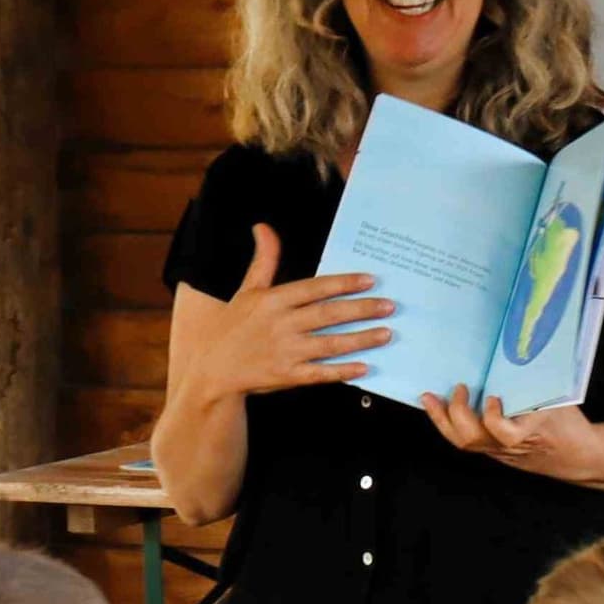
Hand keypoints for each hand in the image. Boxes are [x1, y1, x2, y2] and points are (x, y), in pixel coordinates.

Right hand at [195, 224, 392, 398]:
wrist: (214, 369)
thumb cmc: (234, 326)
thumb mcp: (247, 289)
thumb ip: (264, 260)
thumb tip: (263, 227)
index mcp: (273, 300)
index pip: (315, 288)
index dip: (343, 283)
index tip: (370, 280)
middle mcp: (282, 324)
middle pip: (329, 314)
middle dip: (362, 309)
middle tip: (389, 305)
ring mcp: (286, 352)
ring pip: (330, 343)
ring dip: (361, 339)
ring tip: (386, 334)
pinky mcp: (287, 376)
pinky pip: (320, 374)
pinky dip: (342, 371)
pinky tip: (364, 367)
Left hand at [423, 385, 600, 481]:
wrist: (577, 457)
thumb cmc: (569, 424)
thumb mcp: (561, 399)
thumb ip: (539, 383)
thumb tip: (523, 347)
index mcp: (530, 431)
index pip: (505, 434)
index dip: (494, 417)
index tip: (492, 396)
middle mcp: (509, 446)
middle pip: (473, 439)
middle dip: (457, 413)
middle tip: (459, 388)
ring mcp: (499, 452)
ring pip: (464, 443)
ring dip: (442, 420)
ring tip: (429, 399)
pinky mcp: (493, 452)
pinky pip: (466, 441)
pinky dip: (449, 424)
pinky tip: (440, 409)